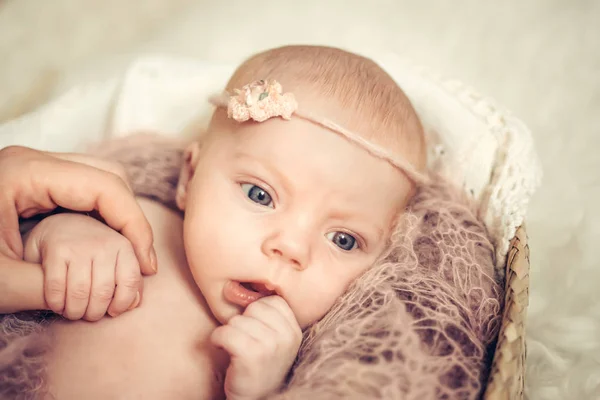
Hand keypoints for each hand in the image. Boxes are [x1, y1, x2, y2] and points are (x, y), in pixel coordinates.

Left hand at [0, 145, 155, 274]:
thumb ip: (50, 288)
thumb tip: (97, 298)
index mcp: (26, 173)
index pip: (106, 186)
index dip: (136, 224)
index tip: (146, 263)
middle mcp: (34, 163)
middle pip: (110, 177)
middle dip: (132, 218)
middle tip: (139, 258)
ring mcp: (35, 172)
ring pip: (99, 182)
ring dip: (118, 218)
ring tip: (125, 254)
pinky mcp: (33, 186)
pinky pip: (81, 195)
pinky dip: (99, 220)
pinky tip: (102, 247)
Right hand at [23, 213, 141, 320]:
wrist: (60, 224)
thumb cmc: (93, 250)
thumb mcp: (117, 258)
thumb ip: (129, 278)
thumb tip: (135, 303)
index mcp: (124, 247)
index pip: (131, 281)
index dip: (122, 303)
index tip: (113, 312)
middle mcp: (104, 245)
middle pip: (103, 292)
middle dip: (95, 312)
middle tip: (89, 315)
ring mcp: (79, 246)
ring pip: (80, 293)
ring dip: (75, 311)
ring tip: (74, 312)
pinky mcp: (56, 250)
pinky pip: (57, 287)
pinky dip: (56, 303)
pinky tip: (57, 305)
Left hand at [210, 296, 301, 399]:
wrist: (255, 399)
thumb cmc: (259, 366)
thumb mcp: (271, 339)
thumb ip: (262, 314)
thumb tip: (230, 287)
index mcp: (294, 330)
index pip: (271, 301)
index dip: (256, 312)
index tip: (252, 329)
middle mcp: (287, 336)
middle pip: (253, 308)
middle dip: (242, 322)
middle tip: (243, 341)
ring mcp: (271, 346)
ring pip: (237, 320)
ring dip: (229, 333)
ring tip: (235, 348)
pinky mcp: (252, 356)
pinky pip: (225, 332)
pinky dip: (217, 340)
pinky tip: (223, 349)